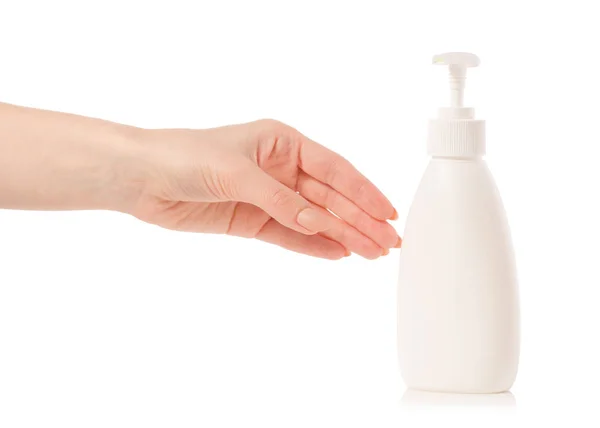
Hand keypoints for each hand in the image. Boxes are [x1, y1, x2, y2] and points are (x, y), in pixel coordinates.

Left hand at [131, 119, 400, 259]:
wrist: (143, 178)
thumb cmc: (185, 156)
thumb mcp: (236, 172)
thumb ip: (278, 199)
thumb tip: (315, 221)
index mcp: (282, 142)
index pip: (334, 170)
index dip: (363, 192)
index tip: (388, 212)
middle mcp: (280, 168)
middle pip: (329, 197)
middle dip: (360, 219)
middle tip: (388, 241)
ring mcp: (268, 197)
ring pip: (314, 219)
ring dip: (343, 235)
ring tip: (372, 253)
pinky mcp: (253, 221)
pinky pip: (290, 235)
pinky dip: (313, 245)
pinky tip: (338, 253)